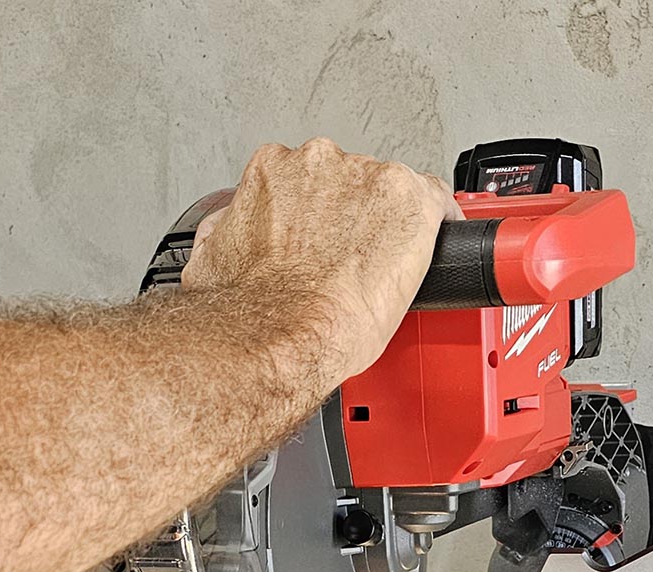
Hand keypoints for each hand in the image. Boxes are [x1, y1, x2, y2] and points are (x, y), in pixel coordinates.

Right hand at [181, 138, 463, 379]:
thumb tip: (223, 234)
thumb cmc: (252, 307)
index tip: (327, 236)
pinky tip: (434, 247)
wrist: (286, 329)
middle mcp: (321, 162)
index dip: (323, 211)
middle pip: (352, 181)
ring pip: (392, 192)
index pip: (309, 177)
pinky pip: (436, 200)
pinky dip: (439, 222)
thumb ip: (223, 233)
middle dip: (355, 216)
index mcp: (272, 168)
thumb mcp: (212, 261)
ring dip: (391, 224)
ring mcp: (368, 176)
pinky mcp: (409, 199)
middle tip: (354, 260)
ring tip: (383, 270)